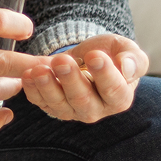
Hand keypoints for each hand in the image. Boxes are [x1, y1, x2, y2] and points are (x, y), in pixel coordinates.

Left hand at [21, 34, 148, 123]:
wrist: (88, 56)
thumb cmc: (111, 54)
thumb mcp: (125, 50)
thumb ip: (132, 59)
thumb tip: (126, 67)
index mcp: (119, 97)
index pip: (114, 91)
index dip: (104, 74)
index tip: (95, 56)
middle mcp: (96, 109)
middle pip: (83, 100)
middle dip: (70, 80)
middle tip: (61, 62)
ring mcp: (72, 110)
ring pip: (59, 105)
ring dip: (47, 87)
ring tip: (39, 70)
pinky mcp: (52, 105)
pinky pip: (40, 101)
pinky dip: (32, 90)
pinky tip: (27, 75)